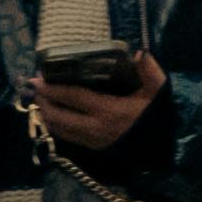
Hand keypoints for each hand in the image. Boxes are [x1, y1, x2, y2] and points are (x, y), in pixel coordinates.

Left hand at [33, 48, 164, 156]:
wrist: (166, 146)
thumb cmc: (161, 115)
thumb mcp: (159, 91)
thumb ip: (150, 71)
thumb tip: (140, 52)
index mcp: (108, 111)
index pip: (73, 98)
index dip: (53, 89)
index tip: (38, 79)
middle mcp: (95, 128)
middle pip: (59, 116)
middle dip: (43, 102)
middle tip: (35, 88)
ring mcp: (93, 141)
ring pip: (60, 130)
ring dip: (46, 115)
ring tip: (40, 100)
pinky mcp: (94, 148)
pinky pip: (68, 137)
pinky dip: (56, 126)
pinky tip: (54, 116)